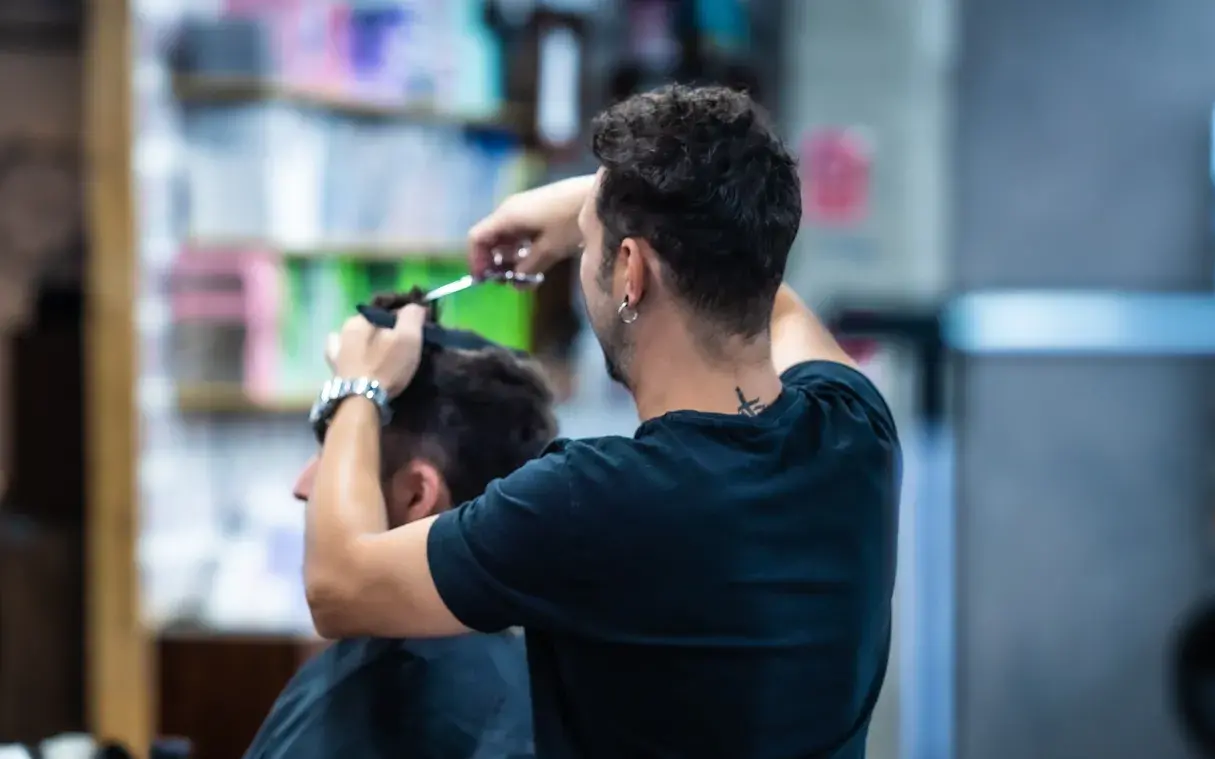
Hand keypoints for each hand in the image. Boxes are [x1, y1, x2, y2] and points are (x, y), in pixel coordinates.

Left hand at [331, 304, 427, 396]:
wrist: (361, 401)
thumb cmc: (386, 366)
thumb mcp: (408, 337)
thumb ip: (412, 316)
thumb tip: (415, 306)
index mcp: (361, 319)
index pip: (386, 310)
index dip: (402, 319)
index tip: (414, 331)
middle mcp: (343, 330)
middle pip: (369, 325)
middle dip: (383, 331)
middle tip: (399, 346)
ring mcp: (336, 351)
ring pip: (353, 339)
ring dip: (365, 343)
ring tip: (379, 356)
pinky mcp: (334, 370)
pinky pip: (343, 356)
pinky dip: (351, 356)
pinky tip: (358, 362)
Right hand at [468, 174, 595, 277]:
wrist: (597, 194)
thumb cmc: (570, 220)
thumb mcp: (550, 249)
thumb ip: (528, 267)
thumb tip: (515, 283)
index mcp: (507, 216)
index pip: (477, 238)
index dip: (477, 261)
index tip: (486, 281)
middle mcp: (510, 210)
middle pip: (490, 238)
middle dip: (495, 262)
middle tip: (509, 282)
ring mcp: (523, 209)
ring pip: (505, 237)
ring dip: (510, 258)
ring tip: (524, 276)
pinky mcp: (537, 211)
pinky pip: (519, 232)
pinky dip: (521, 249)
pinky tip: (535, 262)